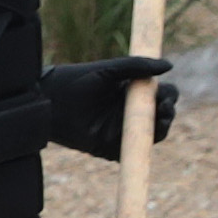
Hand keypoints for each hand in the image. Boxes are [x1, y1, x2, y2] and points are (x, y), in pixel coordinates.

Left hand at [41, 56, 177, 163]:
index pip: (159, 95)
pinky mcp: (111, 147)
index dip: (168, 95)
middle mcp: (129, 112)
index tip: (166, 94)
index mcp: (131, 92)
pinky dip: (142, 147)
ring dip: (161, 127)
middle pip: (160, 115)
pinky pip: (132, 151)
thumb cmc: (76, 81)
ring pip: (152, 134)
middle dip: (167, 111)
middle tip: (164, 107)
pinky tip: (145, 138)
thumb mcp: (108, 70)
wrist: (48, 101)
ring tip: (160, 119)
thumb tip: (169, 65)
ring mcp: (121, 130)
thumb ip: (136, 66)